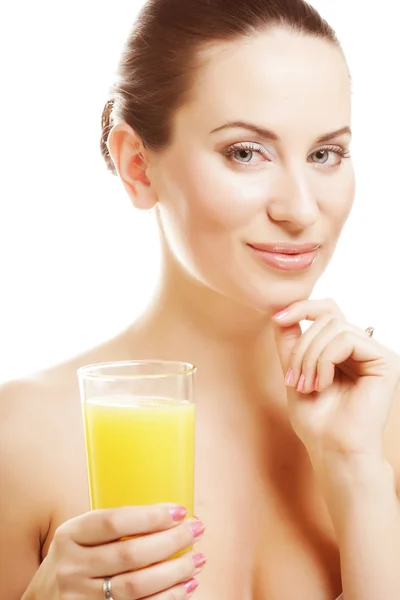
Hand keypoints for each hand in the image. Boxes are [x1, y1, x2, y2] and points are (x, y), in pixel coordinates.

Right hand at [27, 504, 205, 598]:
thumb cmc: (74, 558)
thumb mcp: (80, 536)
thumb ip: (112, 526)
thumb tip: (170, 515)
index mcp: (69, 536)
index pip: (113, 521)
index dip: (150, 516)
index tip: (180, 511)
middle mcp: (72, 567)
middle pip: (130, 554)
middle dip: (171, 541)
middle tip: (197, 530)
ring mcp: (81, 598)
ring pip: (136, 586)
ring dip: (175, 572)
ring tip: (198, 559)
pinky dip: (167, 598)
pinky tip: (186, 586)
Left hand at [273, 299, 399, 460]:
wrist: (333, 450)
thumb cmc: (317, 419)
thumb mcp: (294, 370)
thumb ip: (290, 340)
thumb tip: (279, 309)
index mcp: (343, 349)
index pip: (327, 311)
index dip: (302, 308)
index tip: (277, 318)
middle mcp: (362, 348)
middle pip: (327, 317)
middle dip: (302, 346)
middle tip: (294, 379)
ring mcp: (375, 354)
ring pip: (334, 326)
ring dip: (310, 356)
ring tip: (307, 385)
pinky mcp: (386, 361)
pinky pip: (346, 339)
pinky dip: (325, 360)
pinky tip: (324, 384)